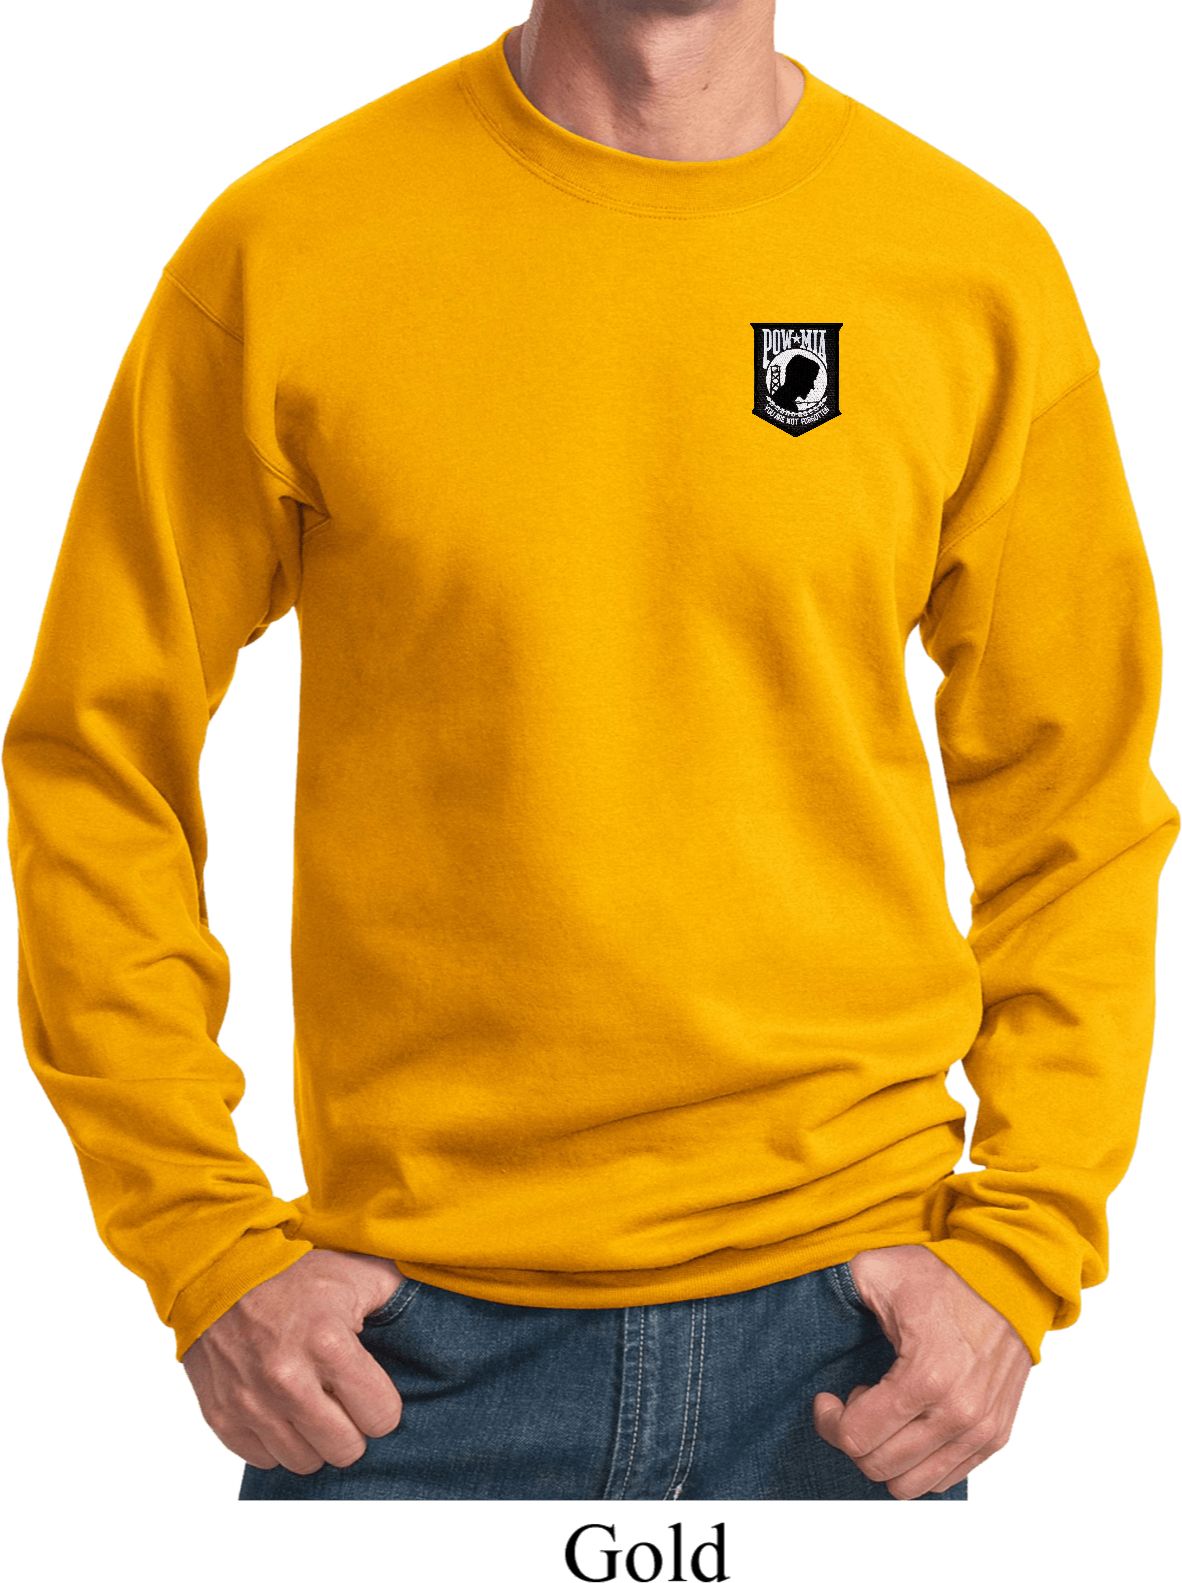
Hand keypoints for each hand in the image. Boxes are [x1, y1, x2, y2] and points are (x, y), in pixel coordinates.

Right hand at [181, 1248, 406, 1473]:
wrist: (218, 1270)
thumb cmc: (293, 1272)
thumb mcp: (355, 1272)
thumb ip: (398, 1294)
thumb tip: (440, 1303)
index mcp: (329, 1343)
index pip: (381, 1417)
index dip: (382, 1405)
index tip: (371, 1389)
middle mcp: (288, 1380)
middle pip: (345, 1449)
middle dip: (352, 1428)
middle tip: (343, 1402)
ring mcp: (251, 1401)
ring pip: (304, 1461)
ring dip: (314, 1439)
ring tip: (313, 1406)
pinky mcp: (222, 1415)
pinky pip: (263, 1460)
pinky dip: (276, 1442)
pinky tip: (281, 1411)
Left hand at [812, 1244, 1031, 1498]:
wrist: (1009, 1279)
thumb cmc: (944, 1275)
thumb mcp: (879, 1271)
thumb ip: (839, 1287)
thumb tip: (807, 1301)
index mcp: (924, 1377)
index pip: (856, 1437)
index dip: (829, 1421)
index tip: (828, 1398)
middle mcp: (957, 1413)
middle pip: (878, 1466)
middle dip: (854, 1438)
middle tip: (857, 1401)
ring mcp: (980, 1430)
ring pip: (911, 1485)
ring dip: (887, 1454)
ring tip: (886, 1412)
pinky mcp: (995, 1437)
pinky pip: (943, 1479)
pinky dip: (917, 1461)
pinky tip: (912, 1420)